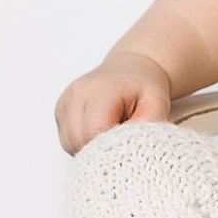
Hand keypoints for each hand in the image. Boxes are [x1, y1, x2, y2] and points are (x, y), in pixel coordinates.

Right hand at [55, 58, 174, 152]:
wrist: (131, 68)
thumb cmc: (143, 86)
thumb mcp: (157, 103)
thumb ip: (147, 126)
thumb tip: (129, 149)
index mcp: (99, 90)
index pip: (93, 132)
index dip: (110, 146)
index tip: (127, 143)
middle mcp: (76, 94)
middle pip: (78, 141)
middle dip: (100, 149)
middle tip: (121, 138)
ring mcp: (64, 102)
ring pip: (70, 144)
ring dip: (90, 147)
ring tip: (111, 131)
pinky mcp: (60, 110)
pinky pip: (67, 140)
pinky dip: (83, 142)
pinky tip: (99, 130)